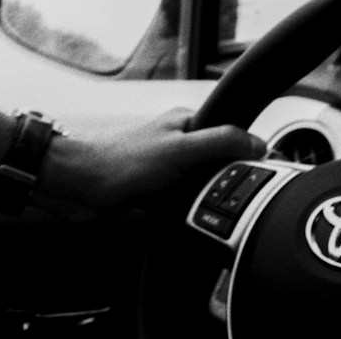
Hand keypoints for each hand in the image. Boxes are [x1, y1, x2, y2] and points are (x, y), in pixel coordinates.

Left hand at [35, 107, 264, 217]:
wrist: (81, 189)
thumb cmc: (121, 162)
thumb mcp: (181, 149)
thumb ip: (220, 142)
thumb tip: (258, 142)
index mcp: (185, 123)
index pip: (229, 133)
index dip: (245, 151)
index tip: (259, 168)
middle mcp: (177, 144)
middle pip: (217, 164)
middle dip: (222, 182)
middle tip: (221, 194)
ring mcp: (166, 170)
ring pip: (201, 188)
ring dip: (202, 201)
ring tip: (196, 207)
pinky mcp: (155, 194)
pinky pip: (183, 206)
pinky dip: (185, 213)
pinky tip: (183, 218)